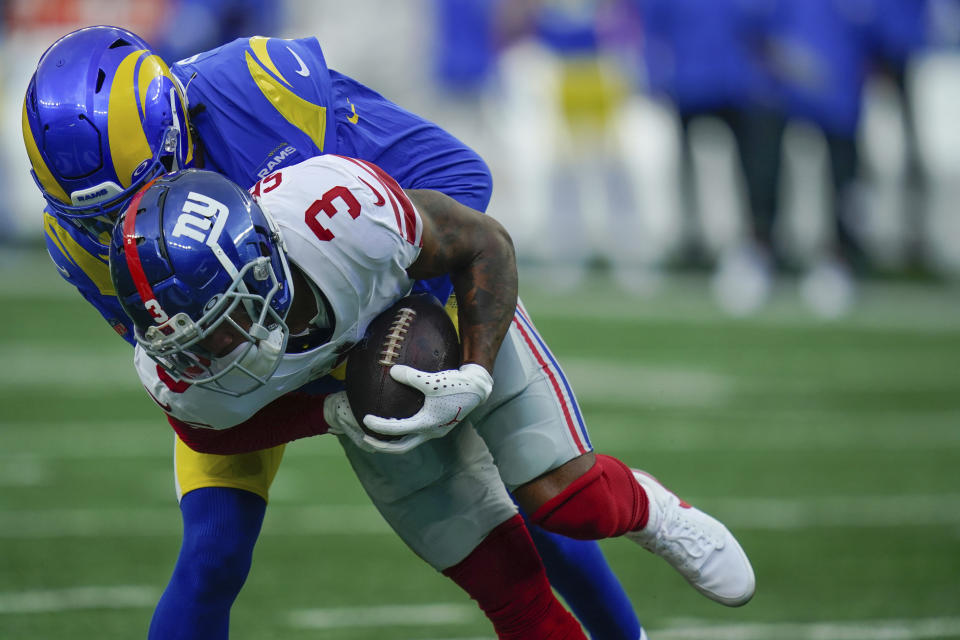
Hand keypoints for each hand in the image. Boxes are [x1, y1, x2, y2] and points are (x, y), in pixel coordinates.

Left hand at [362, 363, 492, 442]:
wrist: (478, 388)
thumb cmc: (456, 384)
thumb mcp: (433, 380)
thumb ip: (411, 376)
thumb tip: (392, 370)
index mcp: (427, 424)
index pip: (397, 430)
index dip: (379, 426)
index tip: (365, 419)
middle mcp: (431, 432)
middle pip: (402, 447)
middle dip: (383, 446)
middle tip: (367, 439)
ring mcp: (436, 431)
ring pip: (410, 442)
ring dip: (394, 441)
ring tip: (380, 433)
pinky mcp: (439, 425)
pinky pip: (417, 432)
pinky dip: (405, 430)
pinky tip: (399, 417)